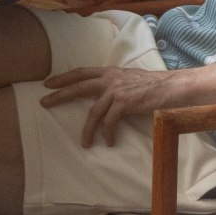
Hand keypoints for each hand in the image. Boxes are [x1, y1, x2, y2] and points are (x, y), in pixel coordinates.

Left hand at [40, 66, 173, 146]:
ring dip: (87, 129)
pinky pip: (109, 122)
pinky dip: (107, 133)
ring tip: (84, 142)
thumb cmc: (153, 86)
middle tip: (44, 102)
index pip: (82, 72)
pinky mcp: (125, 102)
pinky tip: (109, 141)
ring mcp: (117, 90)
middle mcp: (111, 78)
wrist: (171, 87)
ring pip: (93, 111)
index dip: (64, 77)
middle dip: (60, 95)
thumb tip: (103, 94)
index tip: (49, 83)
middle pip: (79, 86)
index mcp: (110, 72)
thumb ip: (115, 83)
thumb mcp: (129, 79)